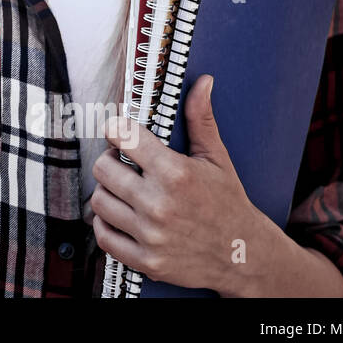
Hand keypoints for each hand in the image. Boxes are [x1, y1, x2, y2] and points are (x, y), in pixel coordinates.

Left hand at [90, 75, 268, 293]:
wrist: (244, 256)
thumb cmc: (229, 202)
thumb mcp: (217, 159)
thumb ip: (201, 119)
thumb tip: (203, 81)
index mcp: (175, 173)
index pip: (122, 137)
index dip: (117, 129)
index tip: (120, 132)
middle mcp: (159, 204)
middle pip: (102, 168)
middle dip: (110, 160)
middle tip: (124, 163)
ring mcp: (150, 235)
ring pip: (98, 201)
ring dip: (107, 192)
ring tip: (124, 189)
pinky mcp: (145, 261)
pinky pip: (103, 236)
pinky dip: (106, 224)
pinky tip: (121, 215)